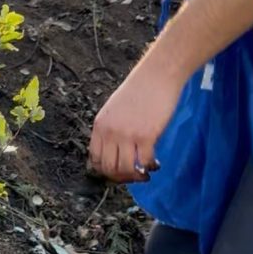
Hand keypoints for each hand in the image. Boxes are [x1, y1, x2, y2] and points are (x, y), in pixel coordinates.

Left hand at [89, 62, 183, 183]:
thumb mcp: (113, 110)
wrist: (156, 75)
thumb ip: (109, 130)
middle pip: (109, 168)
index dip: (105, 171)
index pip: (95, 159)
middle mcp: (110, 132)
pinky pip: (144, 162)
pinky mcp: (146, 136)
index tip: (116, 174)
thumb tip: (113, 151)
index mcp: (100, 126)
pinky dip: (150, 167)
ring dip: (136, 177)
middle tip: (132, 178)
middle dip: (120, 178)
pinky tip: (155, 165)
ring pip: (125, 169)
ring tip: (144, 175)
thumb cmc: (138, 91)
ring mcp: (127, 135)